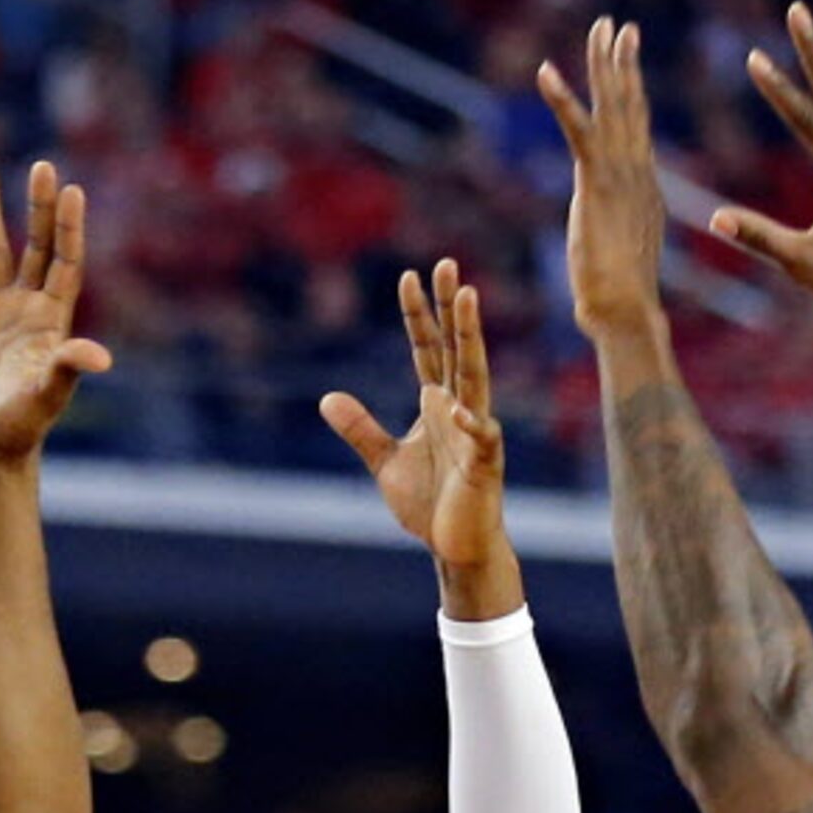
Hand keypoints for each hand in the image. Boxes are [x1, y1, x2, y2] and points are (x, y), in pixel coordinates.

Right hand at [0, 162, 113, 459]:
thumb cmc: (26, 422)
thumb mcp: (48, 393)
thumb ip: (68, 367)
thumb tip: (99, 357)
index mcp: (53, 318)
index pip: (64, 262)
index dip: (69, 227)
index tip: (71, 189)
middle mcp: (27, 307)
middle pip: (34, 246)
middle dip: (37, 207)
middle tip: (42, 166)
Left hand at [320, 259, 506, 569]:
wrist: (454, 547)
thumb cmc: (429, 504)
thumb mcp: (385, 461)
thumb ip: (360, 429)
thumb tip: (328, 398)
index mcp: (437, 404)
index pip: (428, 349)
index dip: (418, 315)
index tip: (408, 276)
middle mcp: (460, 409)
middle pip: (455, 348)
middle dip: (451, 307)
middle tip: (447, 264)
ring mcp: (475, 433)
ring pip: (475, 377)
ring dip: (470, 338)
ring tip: (467, 299)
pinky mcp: (484, 466)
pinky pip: (481, 437)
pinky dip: (472, 424)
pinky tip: (459, 408)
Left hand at [538, 19, 666, 343]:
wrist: (627, 312)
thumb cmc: (619, 300)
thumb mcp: (619, 255)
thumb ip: (615, 236)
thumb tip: (609, 243)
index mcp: (643, 186)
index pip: (637, 127)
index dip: (632, 90)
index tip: (628, 59)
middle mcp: (638, 172)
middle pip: (631, 105)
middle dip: (623, 63)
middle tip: (617, 27)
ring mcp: (621, 175)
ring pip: (612, 106)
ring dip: (603, 64)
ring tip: (600, 27)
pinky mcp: (595, 184)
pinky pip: (577, 131)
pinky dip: (562, 99)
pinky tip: (546, 72)